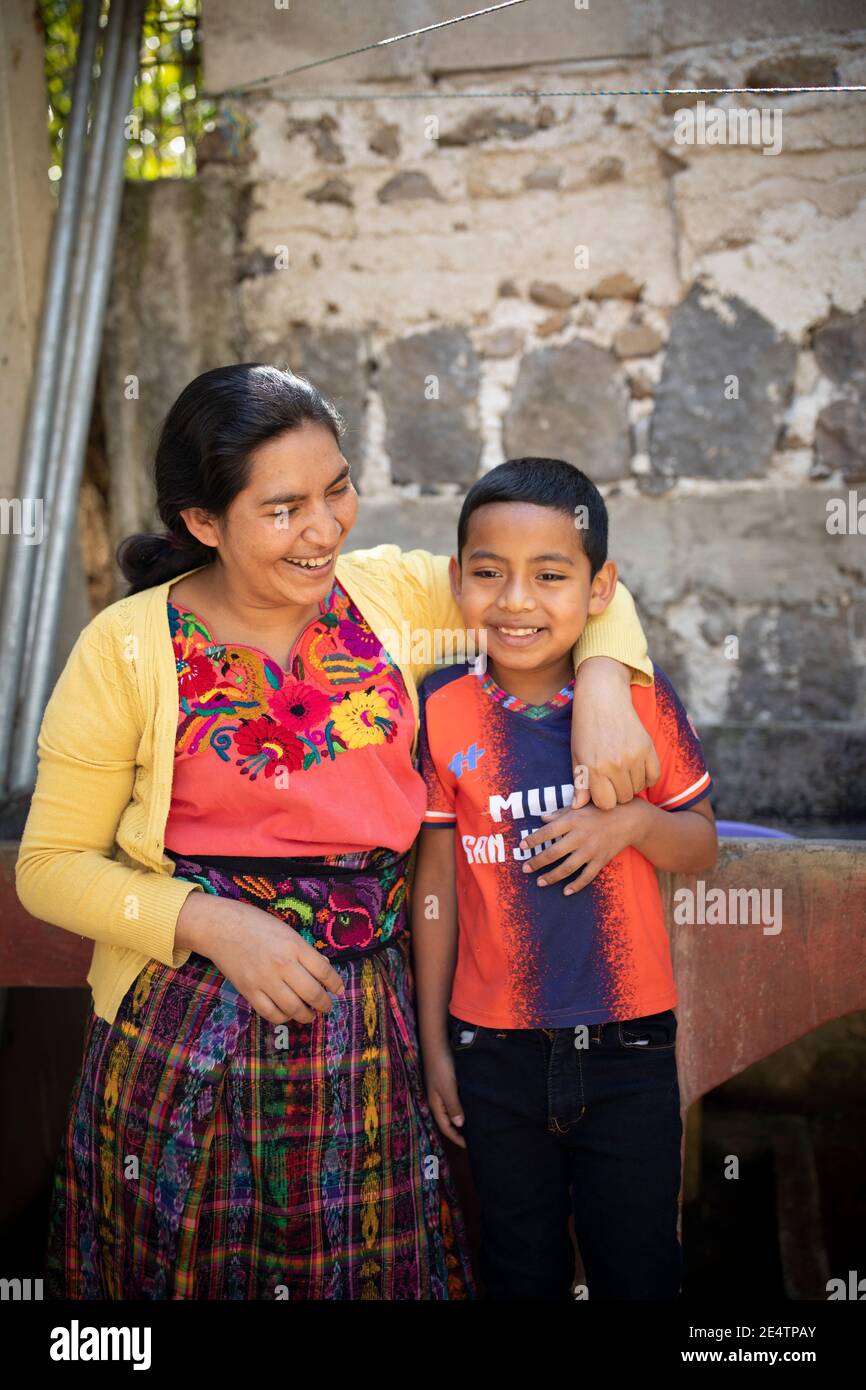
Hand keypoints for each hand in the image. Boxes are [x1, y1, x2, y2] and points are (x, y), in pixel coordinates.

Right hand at [178, 891, 345, 1024]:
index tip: (339, 990)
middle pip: (312, 993)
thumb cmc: (256, 925)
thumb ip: (304, 952)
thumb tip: (324, 971)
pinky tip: (288, 1014)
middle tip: (326, 1006)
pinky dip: (283, 1017)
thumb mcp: (286, 931)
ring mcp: (264, 980)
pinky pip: (271, 1013)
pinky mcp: (249, 992)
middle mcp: (282, 964)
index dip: (335, 984)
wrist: (221, 928)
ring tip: (310, 1014)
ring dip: (306, 1015)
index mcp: (294, 946)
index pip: (323, 970)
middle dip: (324, 1004)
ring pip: (294, 1008)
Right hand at [422, 1042, 466, 1147]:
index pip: (446, 1127)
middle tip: (473, 1138)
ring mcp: (441, 1091)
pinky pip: (455, 1100)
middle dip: (459, 1131)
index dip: (456, 1138)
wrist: (436, 1044)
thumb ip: (453, 1106)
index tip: (469, 1146)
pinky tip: (471, 1106)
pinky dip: (462, 1106)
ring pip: (452, 1110)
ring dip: (461, 1118)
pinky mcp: (447, 1082)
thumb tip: (459, 1124)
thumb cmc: (441, 1067)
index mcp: (436, 1104)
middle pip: (448, 1120)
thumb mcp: (448, 1088)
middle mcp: (438, 1099)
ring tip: (474, 1125)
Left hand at [520, 800, 645, 894]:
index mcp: (573, 821)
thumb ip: (560, 813)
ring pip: (568, 868)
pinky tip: (566, 891)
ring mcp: (591, 850)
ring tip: (540, 882)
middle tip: (525, 869)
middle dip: (537, 862)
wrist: (630, 819)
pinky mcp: (601, 860)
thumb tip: (542, 818)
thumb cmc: (601, 810)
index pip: (547, 832)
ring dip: (552, 877)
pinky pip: (587, 876)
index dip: (533, 840)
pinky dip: (576, 885)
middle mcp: (580, 836)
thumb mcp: (580, 806)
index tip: (521, 846)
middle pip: (554, 853)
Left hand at [572, 656, 660, 809]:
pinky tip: (636, 768)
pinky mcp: (648, 747)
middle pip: (623, 798)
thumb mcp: (576, 756)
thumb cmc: (585, 727)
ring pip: (639, 788)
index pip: (606, 804)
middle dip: (617, 792)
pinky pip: (653, 777)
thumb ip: (580, 784)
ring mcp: (634, 756)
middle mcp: (615, 764)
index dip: (603, 799)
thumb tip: (577, 808)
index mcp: (594, 768)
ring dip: (631, 783)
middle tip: (611, 778)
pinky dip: (647, 777)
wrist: (603, 697)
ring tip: (622, 769)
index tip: (601, 789)